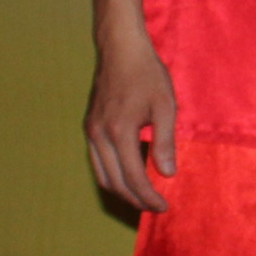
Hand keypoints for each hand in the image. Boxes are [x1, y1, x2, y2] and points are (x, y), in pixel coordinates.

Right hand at [85, 29, 179, 211]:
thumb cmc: (146, 74)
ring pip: (102, 175)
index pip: (133, 177)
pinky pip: (97, 161)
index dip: (148, 197)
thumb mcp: (165, 106)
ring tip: (143, 196)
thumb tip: (167, 174)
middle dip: (136, 199)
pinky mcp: (89, 126)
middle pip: (115, 182)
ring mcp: (91, 131)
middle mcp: (99, 135)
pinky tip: (129, 175)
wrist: (120, 48)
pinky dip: (112, 175)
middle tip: (156, 207)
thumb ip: (165, 142)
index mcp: (119, 132)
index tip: (163, 207)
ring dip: (122, 191)